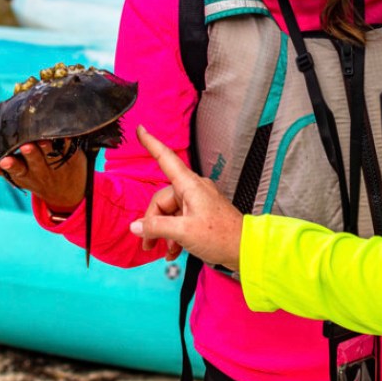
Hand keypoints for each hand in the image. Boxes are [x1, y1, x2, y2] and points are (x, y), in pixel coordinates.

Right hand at [0, 140, 86, 213]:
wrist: (67, 191)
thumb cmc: (35, 174)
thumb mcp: (17, 175)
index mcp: (24, 173)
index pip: (16, 170)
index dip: (11, 165)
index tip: (5, 160)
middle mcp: (40, 170)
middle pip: (34, 160)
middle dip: (30, 154)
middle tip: (26, 146)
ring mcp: (56, 164)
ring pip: (51, 154)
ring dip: (47, 147)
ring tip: (44, 140)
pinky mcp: (72, 158)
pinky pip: (69, 148)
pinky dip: (67, 141)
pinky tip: (64, 134)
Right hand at [129, 126, 243, 269]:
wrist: (245, 249)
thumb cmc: (220, 236)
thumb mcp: (184, 232)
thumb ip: (157, 227)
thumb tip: (136, 226)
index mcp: (189, 185)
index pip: (166, 158)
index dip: (151, 143)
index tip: (141, 130)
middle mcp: (193, 189)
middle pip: (162, 199)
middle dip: (153, 222)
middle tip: (148, 243)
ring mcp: (198, 201)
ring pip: (170, 212)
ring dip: (164, 232)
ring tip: (162, 250)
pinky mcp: (202, 214)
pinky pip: (180, 220)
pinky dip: (174, 235)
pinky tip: (173, 250)